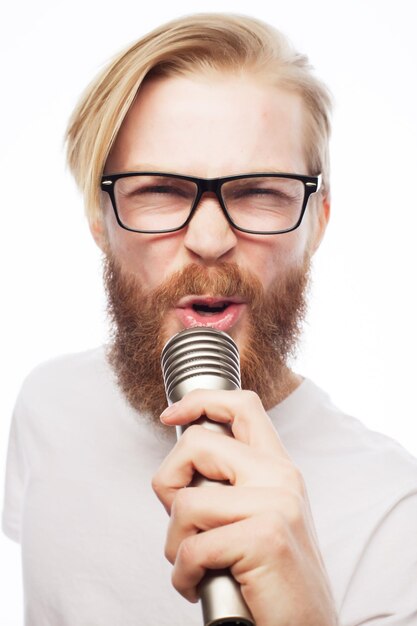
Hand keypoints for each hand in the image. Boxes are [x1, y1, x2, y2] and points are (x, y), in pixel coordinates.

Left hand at [152, 389, 337, 625]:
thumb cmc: (274, 578)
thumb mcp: (261, 517)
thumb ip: (231, 486)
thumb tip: (179, 471)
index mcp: (279, 468)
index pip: (242, 406)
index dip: (200, 401)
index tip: (171, 415)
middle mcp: (281, 477)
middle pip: (196, 444)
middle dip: (168, 483)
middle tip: (181, 521)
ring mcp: (275, 504)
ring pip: (185, 502)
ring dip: (174, 543)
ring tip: (195, 565)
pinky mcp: (264, 537)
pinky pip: (190, 547)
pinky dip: (182, 575)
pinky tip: (197, 585)